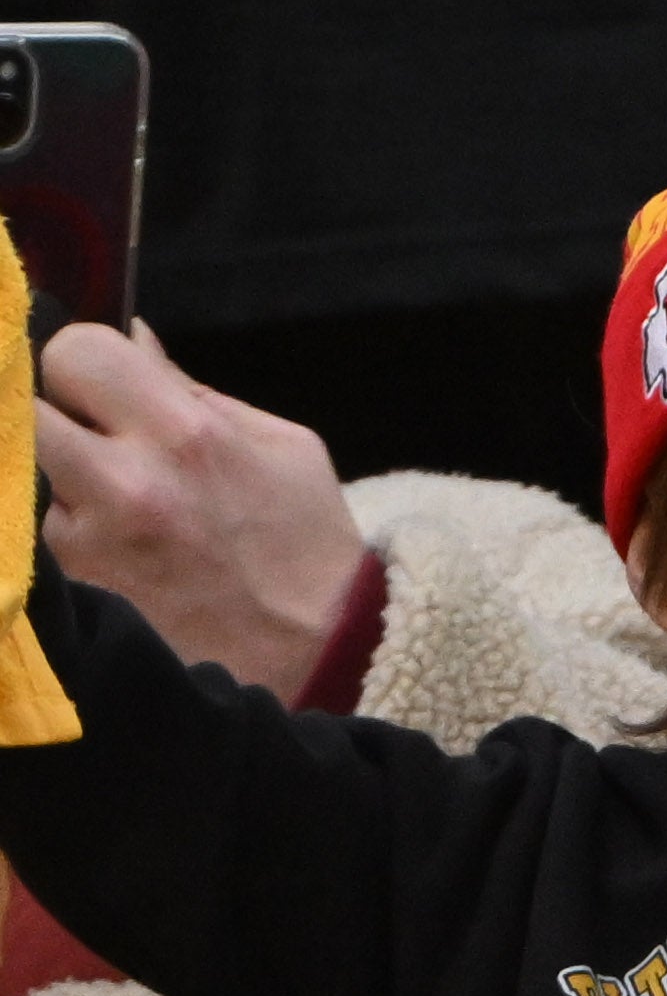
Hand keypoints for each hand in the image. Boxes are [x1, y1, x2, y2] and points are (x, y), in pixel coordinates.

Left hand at [32, 323, 370, 692]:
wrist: (307, 654)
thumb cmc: (299, 542)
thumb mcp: (280, 445)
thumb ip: (192, 392)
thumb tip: (131, 341)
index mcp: (185, 433)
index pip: (75, 351)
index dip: (78, 358)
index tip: (92, 380)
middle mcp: (124, 485)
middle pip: (20, 407)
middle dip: (44, 407)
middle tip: (76, 429)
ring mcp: (83, 547)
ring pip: (13, 473)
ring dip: (37, 471)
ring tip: (87, 491)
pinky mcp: (65, 595)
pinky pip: (23, 536)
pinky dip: (39, 526)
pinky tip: (89, 538)